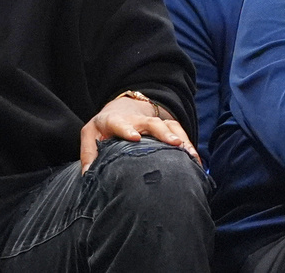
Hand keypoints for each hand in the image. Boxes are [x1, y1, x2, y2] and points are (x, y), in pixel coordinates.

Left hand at [79, 96, 200, 172]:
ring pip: (169, 126)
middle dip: (163, 132)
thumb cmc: (103, 129)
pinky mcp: (166, 126)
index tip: (135, 137)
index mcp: (114, 121)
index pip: (119, 123)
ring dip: (181, 140)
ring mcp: (153, 122)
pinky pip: (179, 132)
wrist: (121, 109)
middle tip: (174, 144)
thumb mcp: (90, 136)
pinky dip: (189, 145)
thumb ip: (89, 154)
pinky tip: (196, 160)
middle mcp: (136, 120)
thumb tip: (89, 175)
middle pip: (151, 123)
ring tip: (191, 155)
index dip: (126, 129)